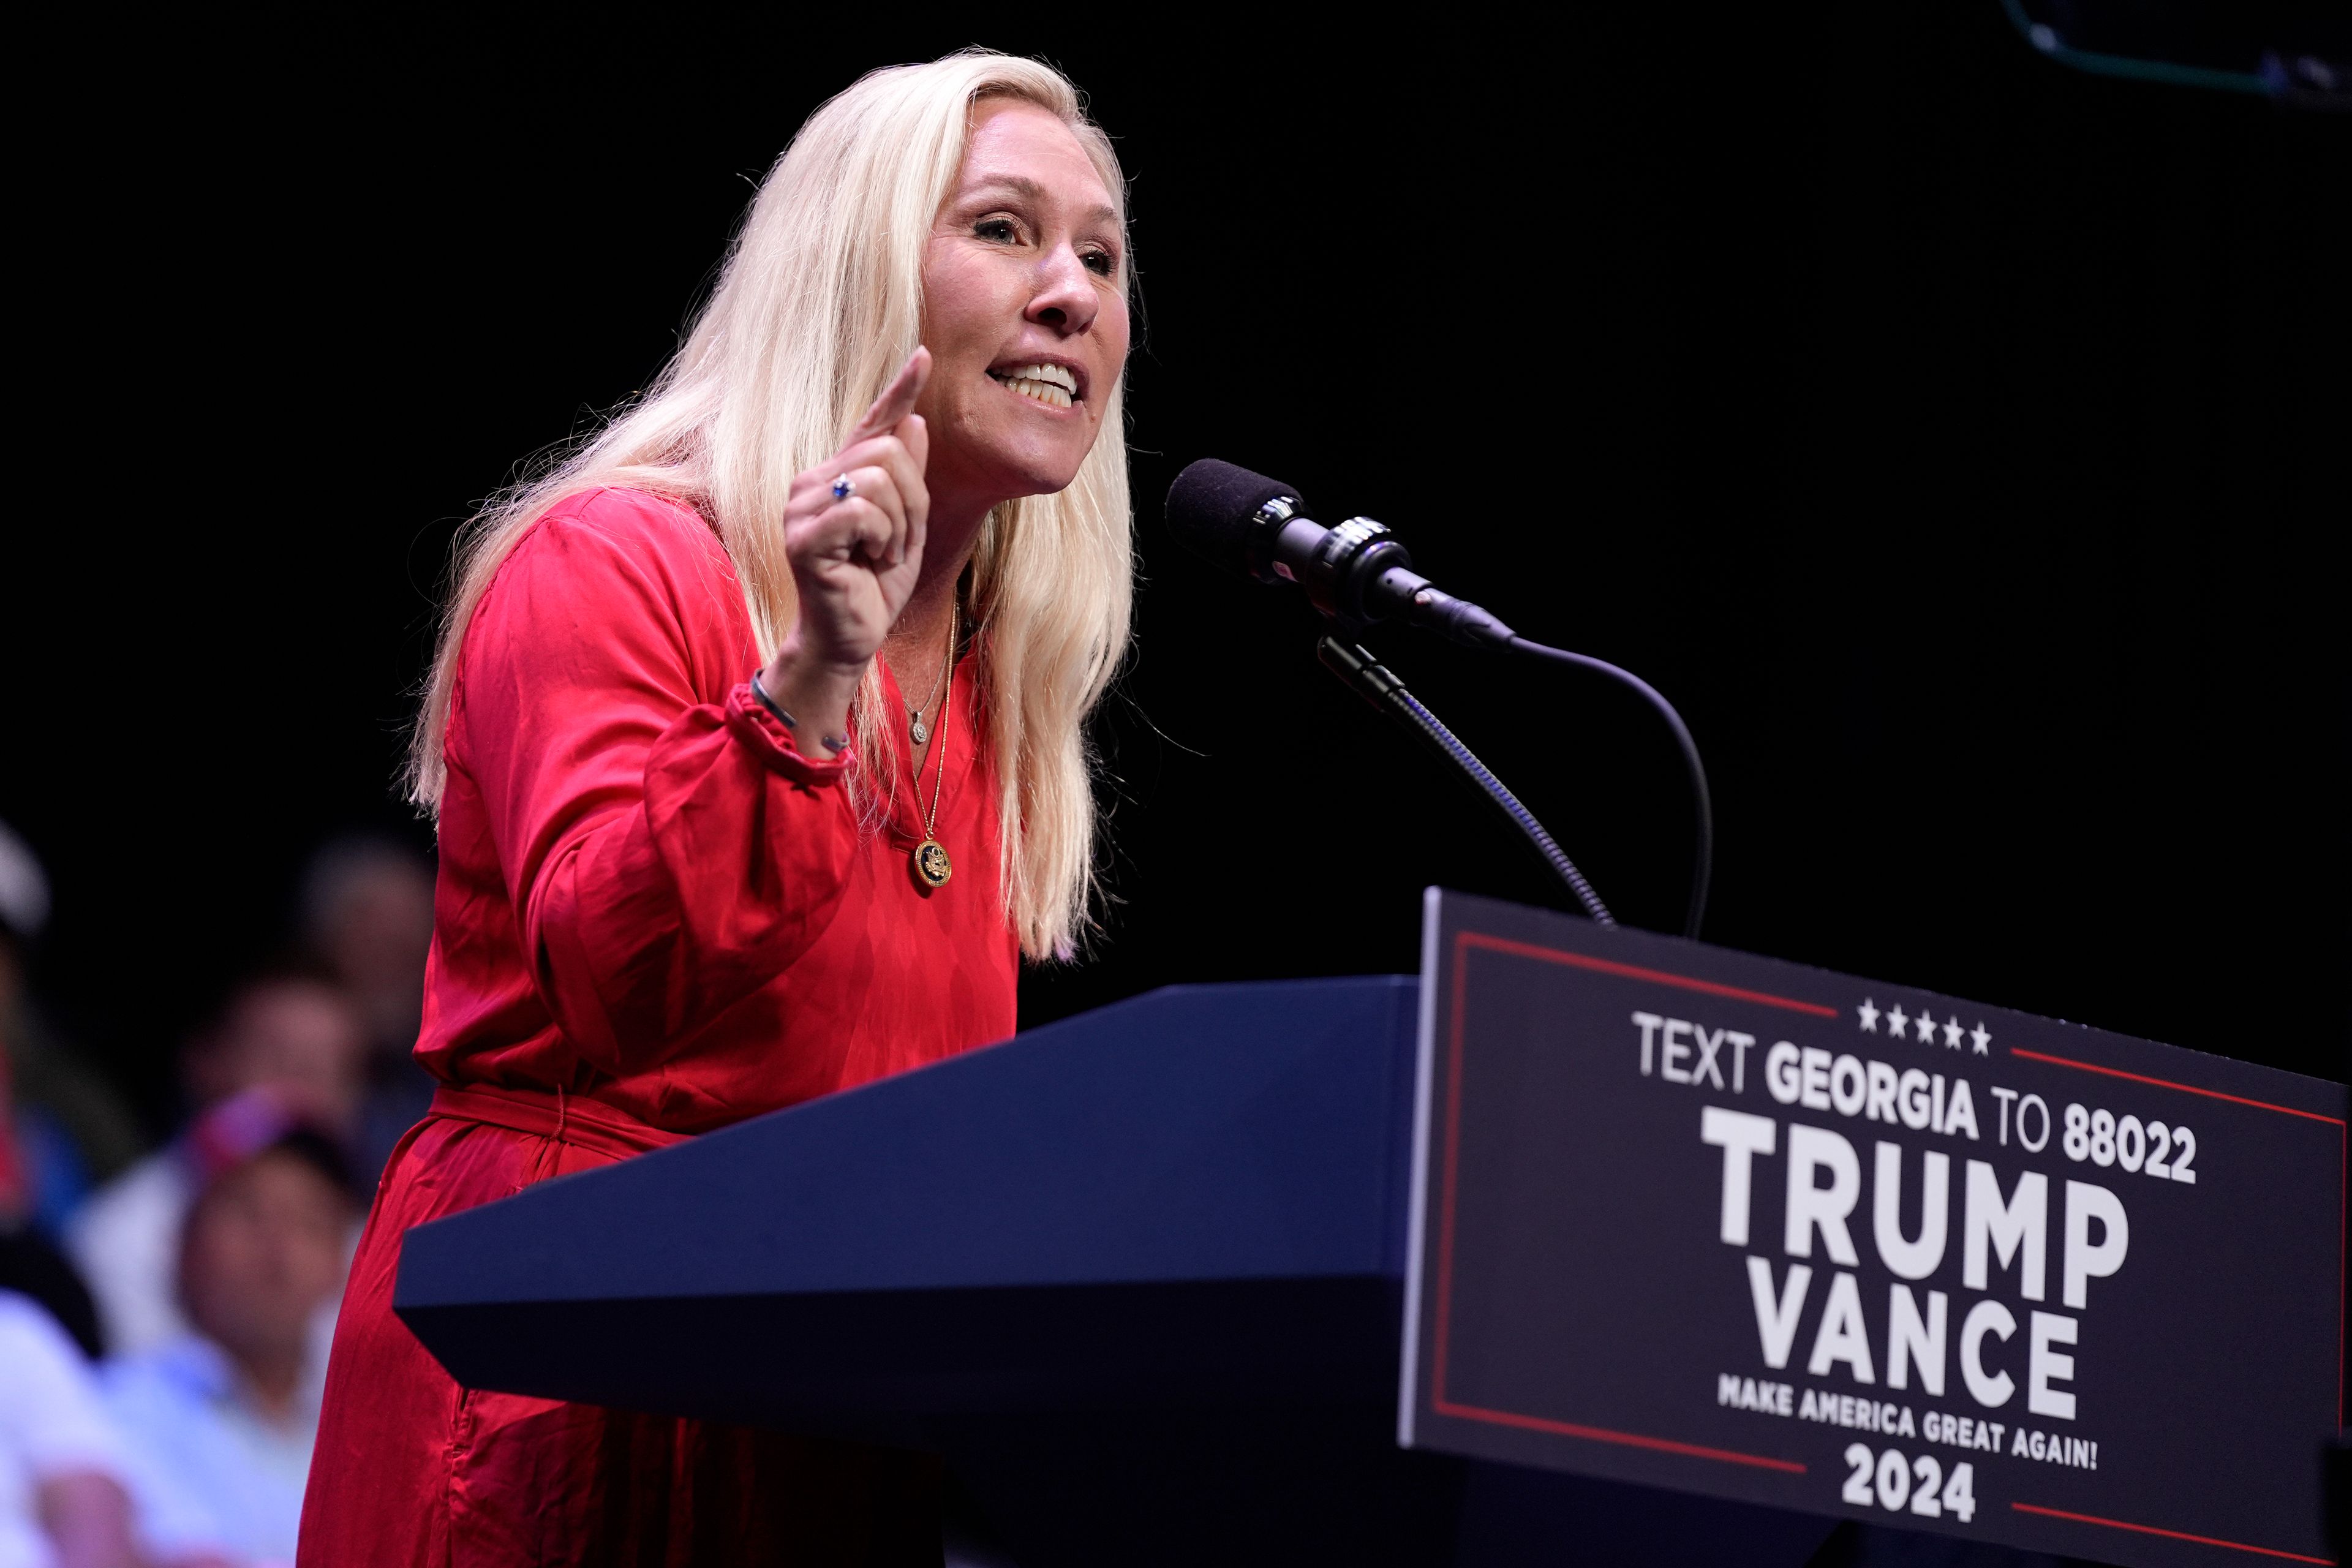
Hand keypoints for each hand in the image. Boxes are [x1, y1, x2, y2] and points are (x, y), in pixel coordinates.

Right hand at [758, 349, 931, 747]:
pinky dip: (882, 538)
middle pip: (888, 451)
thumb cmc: (875, 587)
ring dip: (899, 525)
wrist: (851, 639)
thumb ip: (909, 478)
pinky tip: (869, 562)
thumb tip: (913, 421)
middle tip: (898, 543)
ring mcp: (802, 508)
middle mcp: (813, 483)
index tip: (925, 357)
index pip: (872, 424)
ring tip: (882, 555)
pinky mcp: (802, 537)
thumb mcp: (907, 527)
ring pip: (879, 479)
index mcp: (837, 477)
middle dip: (913, 500)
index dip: (899, 390)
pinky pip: (862, 511)